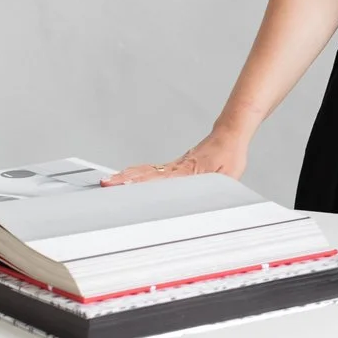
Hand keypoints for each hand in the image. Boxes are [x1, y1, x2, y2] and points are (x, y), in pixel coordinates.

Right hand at [102, 128, 248, 186]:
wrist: (229, 136)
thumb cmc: (230, 156)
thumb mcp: (229, 176)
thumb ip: (219, 189)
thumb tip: (211, 200)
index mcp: (188, 171)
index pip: (160, 178)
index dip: (143, 182)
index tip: (127, 185)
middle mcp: (177, 167)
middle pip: (146, 173)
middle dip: (125, 180)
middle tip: (107, 185)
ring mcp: (174, 165)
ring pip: (146, 171)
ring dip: (126, 176)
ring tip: (108, 182)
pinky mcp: (175, 166)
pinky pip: (151, 170)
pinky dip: (136, 174)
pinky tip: (127, 177)